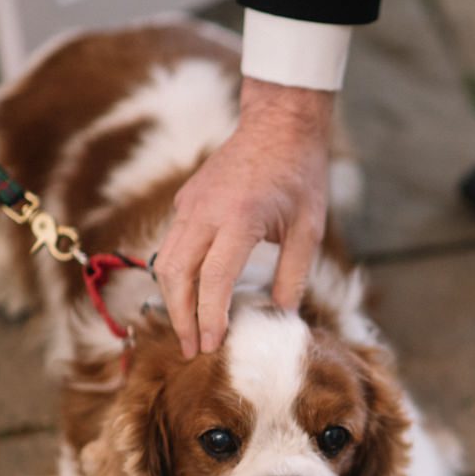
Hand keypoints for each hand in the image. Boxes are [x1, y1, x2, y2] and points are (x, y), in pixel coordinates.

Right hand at [155, 77, 334, 357]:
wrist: (279, 124)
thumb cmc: (300, 176)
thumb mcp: (308, 230)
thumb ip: (293, 276)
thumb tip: (281, 317)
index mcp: (240, 218)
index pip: (214, 280)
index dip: (210, 318)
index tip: (211, 346)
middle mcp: (206, 211)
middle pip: (177, 275)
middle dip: (181, 317)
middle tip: (193, 350)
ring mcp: (190, 203)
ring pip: (166, 260)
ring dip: (173, 299)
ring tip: (189, 331)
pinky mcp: (186, 200)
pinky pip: (172, 244)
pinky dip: (176, 275)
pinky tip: (190, 297)